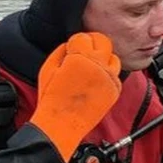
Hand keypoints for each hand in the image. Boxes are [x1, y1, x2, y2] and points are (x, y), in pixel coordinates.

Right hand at [30, 32, 122, 161]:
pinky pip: (115, 74)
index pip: (84, 37)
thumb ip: (61, 51)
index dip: (76, 41)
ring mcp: (109, 78)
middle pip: (104, 41)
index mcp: (80, 58)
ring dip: (103, 58)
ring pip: (113, 57)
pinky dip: (107, 74)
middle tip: (86, 49)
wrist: (61, 125)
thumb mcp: (47, 69)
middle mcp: (99, 66)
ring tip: (92, 65)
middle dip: (94, 42)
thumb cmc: (51, 98)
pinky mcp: (115, 90)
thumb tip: (70, 45)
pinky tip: (96, 80)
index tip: (73, 46)